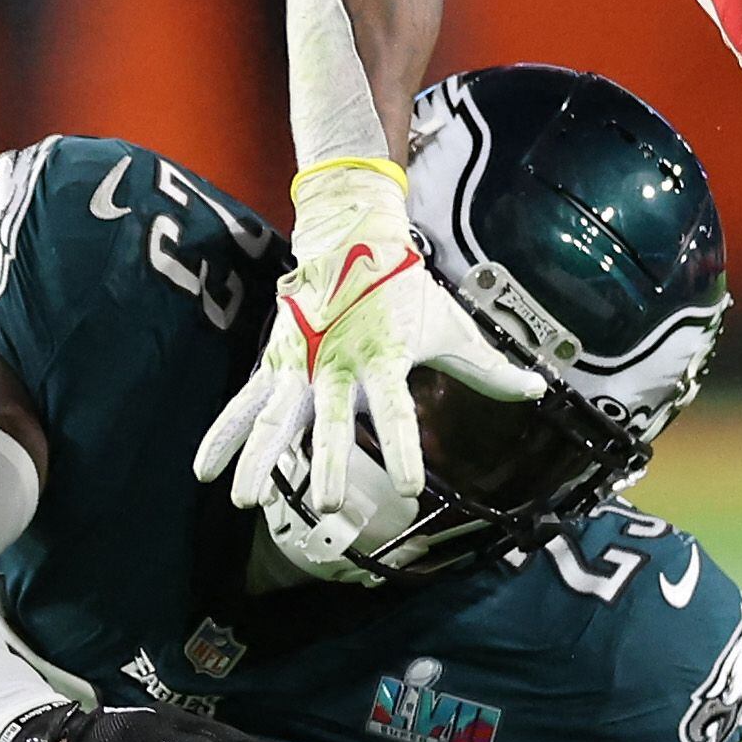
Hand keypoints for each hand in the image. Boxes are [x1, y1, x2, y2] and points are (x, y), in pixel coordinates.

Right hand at [192, 154, 542, 572]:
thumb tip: (536, 389)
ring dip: (261, 459)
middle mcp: (337, 364)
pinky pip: (244, 404)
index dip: (403, 449)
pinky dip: (223, 436)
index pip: (396, 413)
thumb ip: (486, 366)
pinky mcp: (275, 362)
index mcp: (383, 359)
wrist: (351, 234)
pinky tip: (205, 470)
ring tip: (245, 502)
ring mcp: (300, 363)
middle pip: (329, 421)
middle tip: (327, 506)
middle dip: (326, 463)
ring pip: (276, 417)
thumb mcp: (448, 324)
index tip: (410, 487)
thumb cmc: (403, 287)